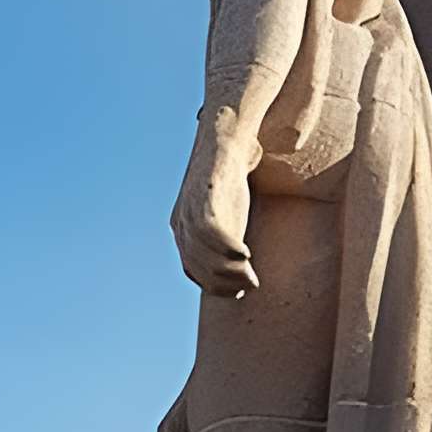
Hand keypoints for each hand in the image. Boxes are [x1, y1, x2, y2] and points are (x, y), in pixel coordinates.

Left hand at [171, 138, 257, 297]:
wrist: (224, 139)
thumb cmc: (228, 178)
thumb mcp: (224, 213)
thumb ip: (227, 237)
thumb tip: (243, 270)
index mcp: (182, 230)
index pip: (192, 270)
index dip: (214, 286)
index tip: (238, 292)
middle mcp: (181, 222)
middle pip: (198, 266)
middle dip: (224, 282)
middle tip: (249, 285)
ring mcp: (190, 209)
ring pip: (204, 253)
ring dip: (228, 271)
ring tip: (250, 276)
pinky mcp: (205, 196)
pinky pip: (211, 232)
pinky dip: (227, 248)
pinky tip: (246, 254)